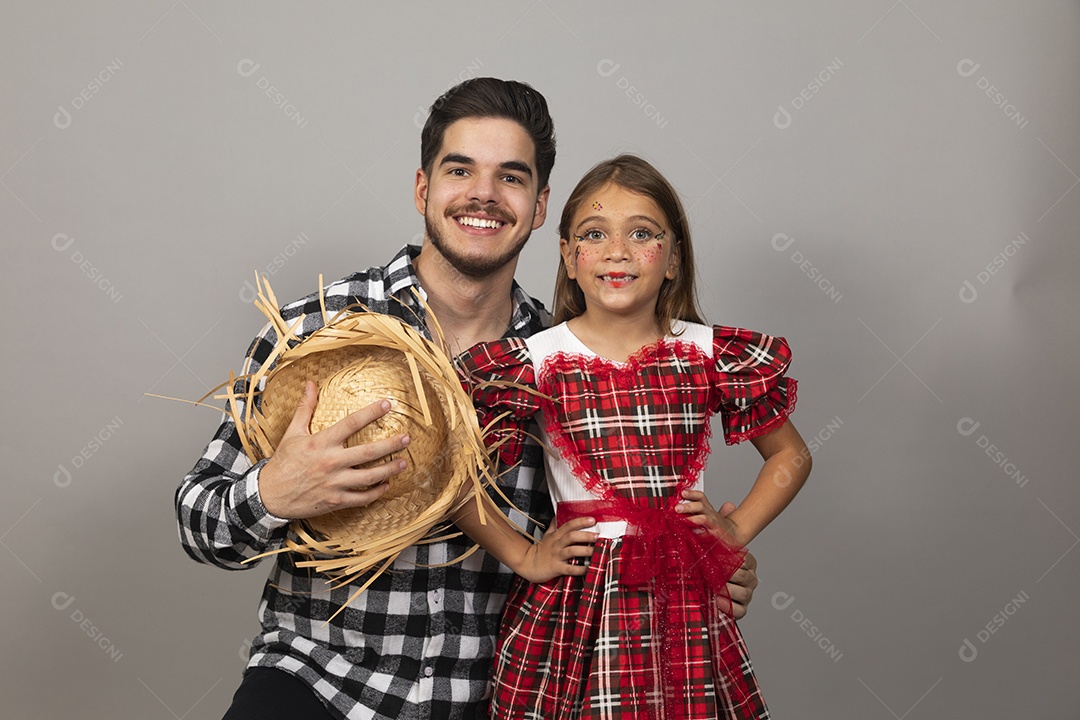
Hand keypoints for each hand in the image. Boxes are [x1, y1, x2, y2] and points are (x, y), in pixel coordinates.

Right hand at [258, 381, 409, 518]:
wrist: (269, 495)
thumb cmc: (283, 462)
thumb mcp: (292, 433)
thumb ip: (305, 408)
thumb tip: (310, 384)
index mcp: (320, 443)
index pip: (351, 423)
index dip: (371, 413)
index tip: (387, 405)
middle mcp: (330, 462)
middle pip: (368, 452)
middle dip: (390, 444)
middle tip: (407, 438)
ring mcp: (334, 483)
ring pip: (369, 477)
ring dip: (389, 470)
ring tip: (404, 463)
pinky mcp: (335, 500)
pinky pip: (361, 497)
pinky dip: (376, 492)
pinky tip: (386, 485)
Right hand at [517, 517, 597, 582]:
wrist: (528, 564)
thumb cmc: (541, 550)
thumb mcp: (547, 535)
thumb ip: (554, 525)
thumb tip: (559, 514)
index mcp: (556, 536)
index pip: (569, 525)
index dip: (580, 521)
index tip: (593, 519)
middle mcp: (557, 544)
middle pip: (572, 537)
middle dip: (585, 535)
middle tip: (598, 536)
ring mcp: (556, 556)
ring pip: (572, 551)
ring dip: (585, 551)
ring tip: (596, 550)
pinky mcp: (556, 568)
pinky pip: (569, 569)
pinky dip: (579, 569)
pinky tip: (588, 569)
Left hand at [676, 490, 744, 545]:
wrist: (734, 535)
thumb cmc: (716, 526)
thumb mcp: (706, 516)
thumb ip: (694, 512)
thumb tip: (677, 509)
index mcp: (707, 508)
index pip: (700, 497)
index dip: (692, 493)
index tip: (682, 492)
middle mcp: (711, 513)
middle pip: (700, 505)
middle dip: (688, 506)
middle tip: (677, 508)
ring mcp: (714, 523)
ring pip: (704, 518)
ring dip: (693, 518)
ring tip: (683, 520)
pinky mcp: (717, 533)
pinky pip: (709, 533)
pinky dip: (701, 533)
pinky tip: (693, 532)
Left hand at [678, 495, 757, 618]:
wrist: (705, 592)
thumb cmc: (710, 564)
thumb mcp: (713, 546)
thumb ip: (721, 525)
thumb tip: (727, 504)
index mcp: (747, 562)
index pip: (744, 558)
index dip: (729, 557)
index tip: (715, 556)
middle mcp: (750, 578)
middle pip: (743, 575)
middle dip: (726, 573)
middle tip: (711, 570)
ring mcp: (747, 595)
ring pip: (743, 593)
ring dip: (726, 590)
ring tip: (712, 586)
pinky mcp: (741, 611)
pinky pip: (739, 610)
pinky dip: (728, 607)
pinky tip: (716, 601)